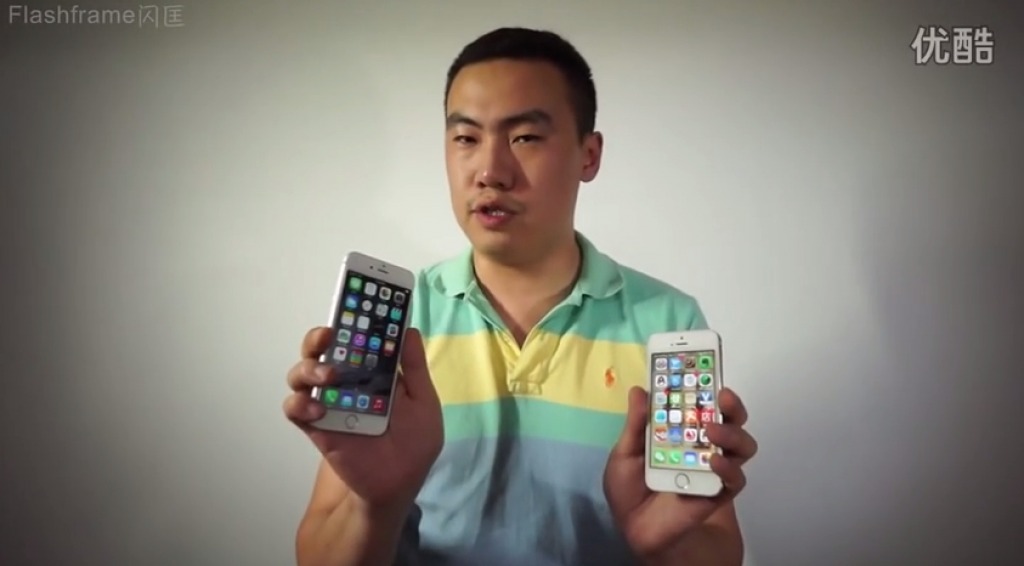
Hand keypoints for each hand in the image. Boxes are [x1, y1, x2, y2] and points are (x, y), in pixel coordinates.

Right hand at [283, 326, 443, 508]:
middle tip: (330, 334)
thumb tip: (409, 328)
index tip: (355, 298)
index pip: (357, 336)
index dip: (353, 316)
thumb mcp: (423, 402)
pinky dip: (300, 403)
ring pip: (302, 372)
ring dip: (309, 367)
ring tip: (328, 375)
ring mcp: (328, 401)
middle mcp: (346, 380)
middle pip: (322, 348)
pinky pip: (295, 407)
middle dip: (320, 335)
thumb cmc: (413, 443)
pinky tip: (318, 407)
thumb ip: (414, 367)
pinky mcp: (315, 426)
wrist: (396, 485)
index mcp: (373, 370)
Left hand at [603, 386, 757, 559]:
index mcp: (680, 430)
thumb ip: (636, 425)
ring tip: (712, 429)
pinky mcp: (720, 492)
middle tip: (721, 393)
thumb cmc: (630, 493)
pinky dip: (729, 467)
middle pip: (729, 416)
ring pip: (741, 442)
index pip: (699, 401)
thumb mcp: (625, 454)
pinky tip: (714, 461)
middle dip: (730, 402)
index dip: (705, 382)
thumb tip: (640, 390)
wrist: (639, 532)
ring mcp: (714, 467)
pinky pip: (736, 478)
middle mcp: (702, 444)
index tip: (704, 364)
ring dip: (732, 431)